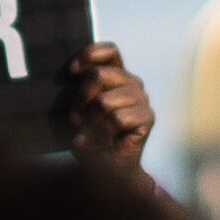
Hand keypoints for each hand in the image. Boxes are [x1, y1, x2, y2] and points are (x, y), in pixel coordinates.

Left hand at [53, 43, 153, 170]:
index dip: (89, 55)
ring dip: (93, 120)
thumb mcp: (79, 111)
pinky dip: (107, 132)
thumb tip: (73, 72)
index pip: (109, 51)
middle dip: (81, 98)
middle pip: (99, 75)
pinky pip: (118, 118)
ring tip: (95, 131)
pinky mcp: (148, 117)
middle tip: (75, 119)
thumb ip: (78, 92)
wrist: (109, 168)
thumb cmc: (91, 136)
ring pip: (105, 101)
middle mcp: (131, 82)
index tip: (72, 71)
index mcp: (116, 74)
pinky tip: (111, 139)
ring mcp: (141, 98)